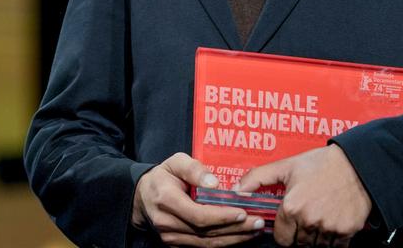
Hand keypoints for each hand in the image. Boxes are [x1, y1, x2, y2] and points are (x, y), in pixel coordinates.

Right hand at [132, 152, 265, 245]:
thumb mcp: (175, 162)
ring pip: (206, 243)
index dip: (222, 216)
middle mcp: (166, 222)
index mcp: (166, 200)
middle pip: (206, 232)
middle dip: (235, 228)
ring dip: (234, 238)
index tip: (243, 212)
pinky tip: (240, 234)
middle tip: (259, 222)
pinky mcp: (175, 244)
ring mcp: (170, 236)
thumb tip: (214, 184)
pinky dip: (224, 241)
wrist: (143, 196)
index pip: (198, 215)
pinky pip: (202, 246)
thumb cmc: (163, 176)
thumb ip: (194, 169)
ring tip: (255, 230)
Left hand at [235, 145, 371, 246]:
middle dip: (297, 235)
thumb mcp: (285, 166)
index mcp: (292, 207)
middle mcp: (309, 221)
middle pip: (297, 244)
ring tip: (317, 219)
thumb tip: (236, 190)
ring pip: (315, 247)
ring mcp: (329, 228)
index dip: (282, 231)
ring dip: (314, 238)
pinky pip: (335, 247)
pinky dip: (332, 240)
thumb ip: (257, 178)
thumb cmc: (320, 164)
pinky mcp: (347, 231)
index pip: (280, 238)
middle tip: (303, 220)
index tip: (287, 223)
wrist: (356, 164)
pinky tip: (330, 223)